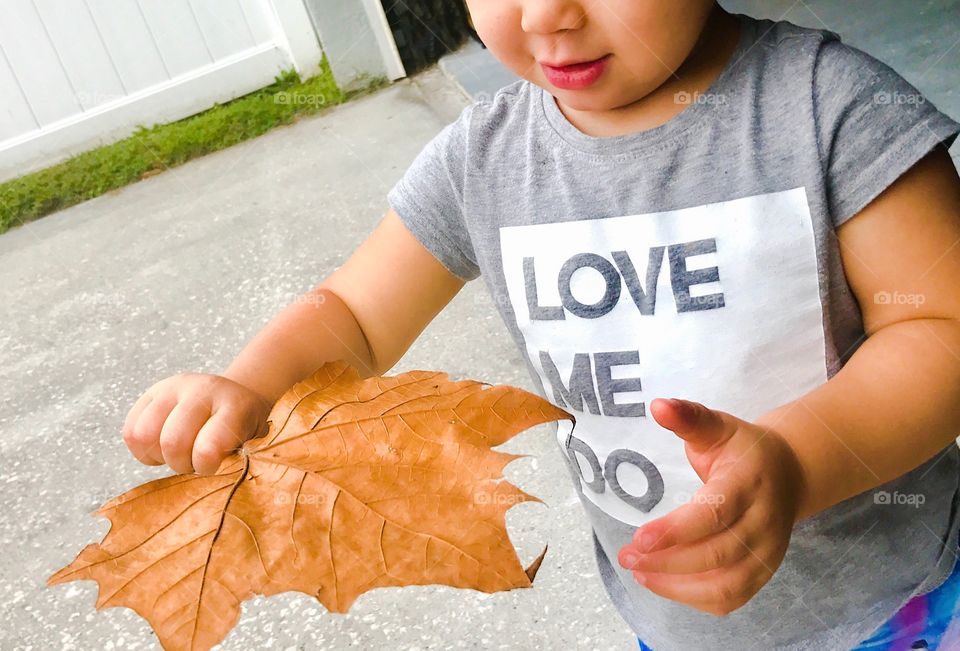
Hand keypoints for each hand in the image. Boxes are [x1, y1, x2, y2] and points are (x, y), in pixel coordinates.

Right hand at [122, 374, 272, 475]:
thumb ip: (235, 464)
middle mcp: (202, 390)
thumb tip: (212, 492)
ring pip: (143, 434)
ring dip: (159, 456)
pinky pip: (130, 430)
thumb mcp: (252, 445)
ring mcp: (174, 388)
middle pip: (171, 441)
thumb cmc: (244, 431)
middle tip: (195, 463)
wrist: (235, 397)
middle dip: (181, 464)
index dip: (205, 466)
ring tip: (179, 454)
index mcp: (235, 406)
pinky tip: (164, 448)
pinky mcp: (152, 392)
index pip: (209, 445)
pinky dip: (143, 450)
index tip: (212, 468)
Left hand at [617, 398, 805, 615]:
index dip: (676, 531)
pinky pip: (730, 599)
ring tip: (639, 571)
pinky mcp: (764, 573)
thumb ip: (688, 418)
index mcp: (749, 482)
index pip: (715, 513)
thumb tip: (657, 405)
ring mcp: (768, 552)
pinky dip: (693, 598)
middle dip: (667, 560)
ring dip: (677, 585)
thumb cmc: (743, 451)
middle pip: (716, 553)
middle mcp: (764, 522)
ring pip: (725, 585)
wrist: (791, 473)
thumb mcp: (718, 427)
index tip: (639, 538)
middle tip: (628, 555)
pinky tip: (662, 582)